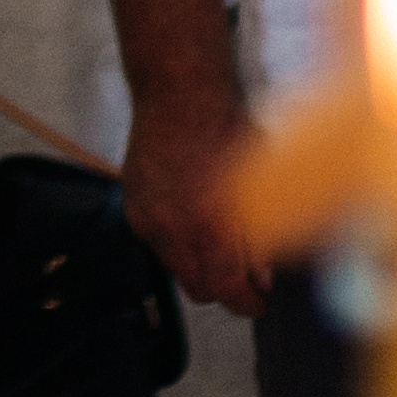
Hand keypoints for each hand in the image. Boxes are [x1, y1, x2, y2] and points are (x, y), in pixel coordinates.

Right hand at [120, 93, 267, 314]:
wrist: (178, 94)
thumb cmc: (224, 128)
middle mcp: (173, 229)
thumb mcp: (258, 184)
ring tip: (219, 239)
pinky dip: (177, 240)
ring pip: (175, 268)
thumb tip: (263, 275)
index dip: (247, 302)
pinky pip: (157, 243)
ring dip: (198, 263)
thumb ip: (259, 236)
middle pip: (198, 290)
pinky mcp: (133, 207)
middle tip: (244, 275)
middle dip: (222, 287)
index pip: (227, 290)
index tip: (258, 301)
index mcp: (210, 225)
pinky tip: (193, 214)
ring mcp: (148, 219)